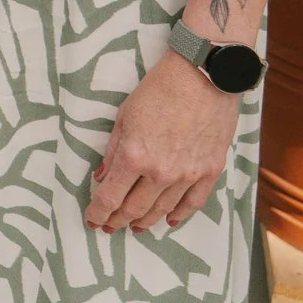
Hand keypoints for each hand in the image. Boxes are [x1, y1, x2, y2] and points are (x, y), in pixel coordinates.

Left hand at [85, 51, 238, 232]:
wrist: (203, 76)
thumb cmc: (159, 90)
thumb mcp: (124, 117)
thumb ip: (112, 152)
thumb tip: (101, 177)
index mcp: (134, 156)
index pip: (110, 196)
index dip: (99, 212)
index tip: (93, 220)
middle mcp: (161, 172)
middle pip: (135, 208)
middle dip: (119, 220)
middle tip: (110, 226)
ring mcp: (188, 174)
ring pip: (163, 209)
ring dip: (146, 221)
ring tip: (135, 227)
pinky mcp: (210, 170)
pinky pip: (193, 202)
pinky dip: (179, 214)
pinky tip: (169, 220)